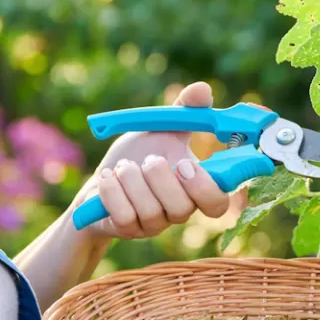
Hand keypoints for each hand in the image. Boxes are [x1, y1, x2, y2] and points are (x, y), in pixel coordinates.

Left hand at [75, 81, 229, 238]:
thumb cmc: (137, 156)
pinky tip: (108, 178)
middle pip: (184, 209)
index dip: (207, 188)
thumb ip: (185, 112)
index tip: (186, 163)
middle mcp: (177, 212)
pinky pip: (124, 216)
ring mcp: (153, 224)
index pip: (217, 203)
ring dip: (132, 180)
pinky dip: (113, 191)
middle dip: (162, 180)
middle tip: (150, 160)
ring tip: (123, 167)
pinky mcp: (126, 230)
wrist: (101, 180)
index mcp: (193, 188)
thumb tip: (202, 90)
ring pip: (152, 211)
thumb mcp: (161, 130)